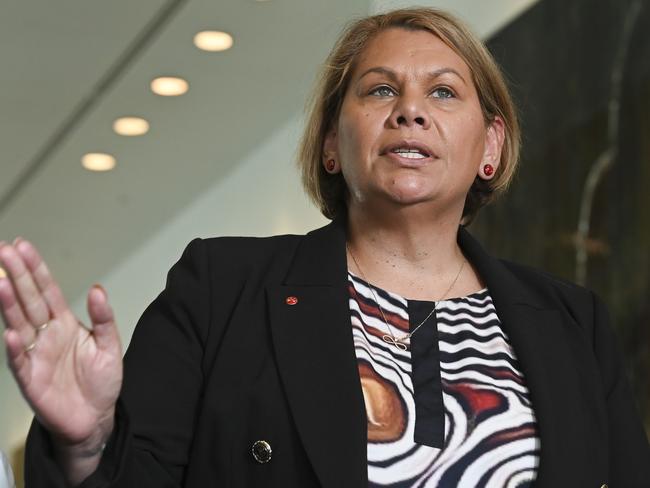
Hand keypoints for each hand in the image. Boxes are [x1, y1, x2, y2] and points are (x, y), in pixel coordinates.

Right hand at [0, 238, 122, 449]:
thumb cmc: (100, 381)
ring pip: (19, 324)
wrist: (96, 417)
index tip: (22, 247)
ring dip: (9, 305)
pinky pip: (20, 362)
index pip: (46, 290)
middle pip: (28, 300)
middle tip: (4, 251)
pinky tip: (11, 334)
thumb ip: (103, 318)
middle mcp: (45, 335)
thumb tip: (98, 289)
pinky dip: (15, 349)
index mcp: (64, 323)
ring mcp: (35, 355)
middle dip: (16, 276)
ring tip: (0, 282)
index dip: (35, 269)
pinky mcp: (31, 379)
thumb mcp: (110, 345)